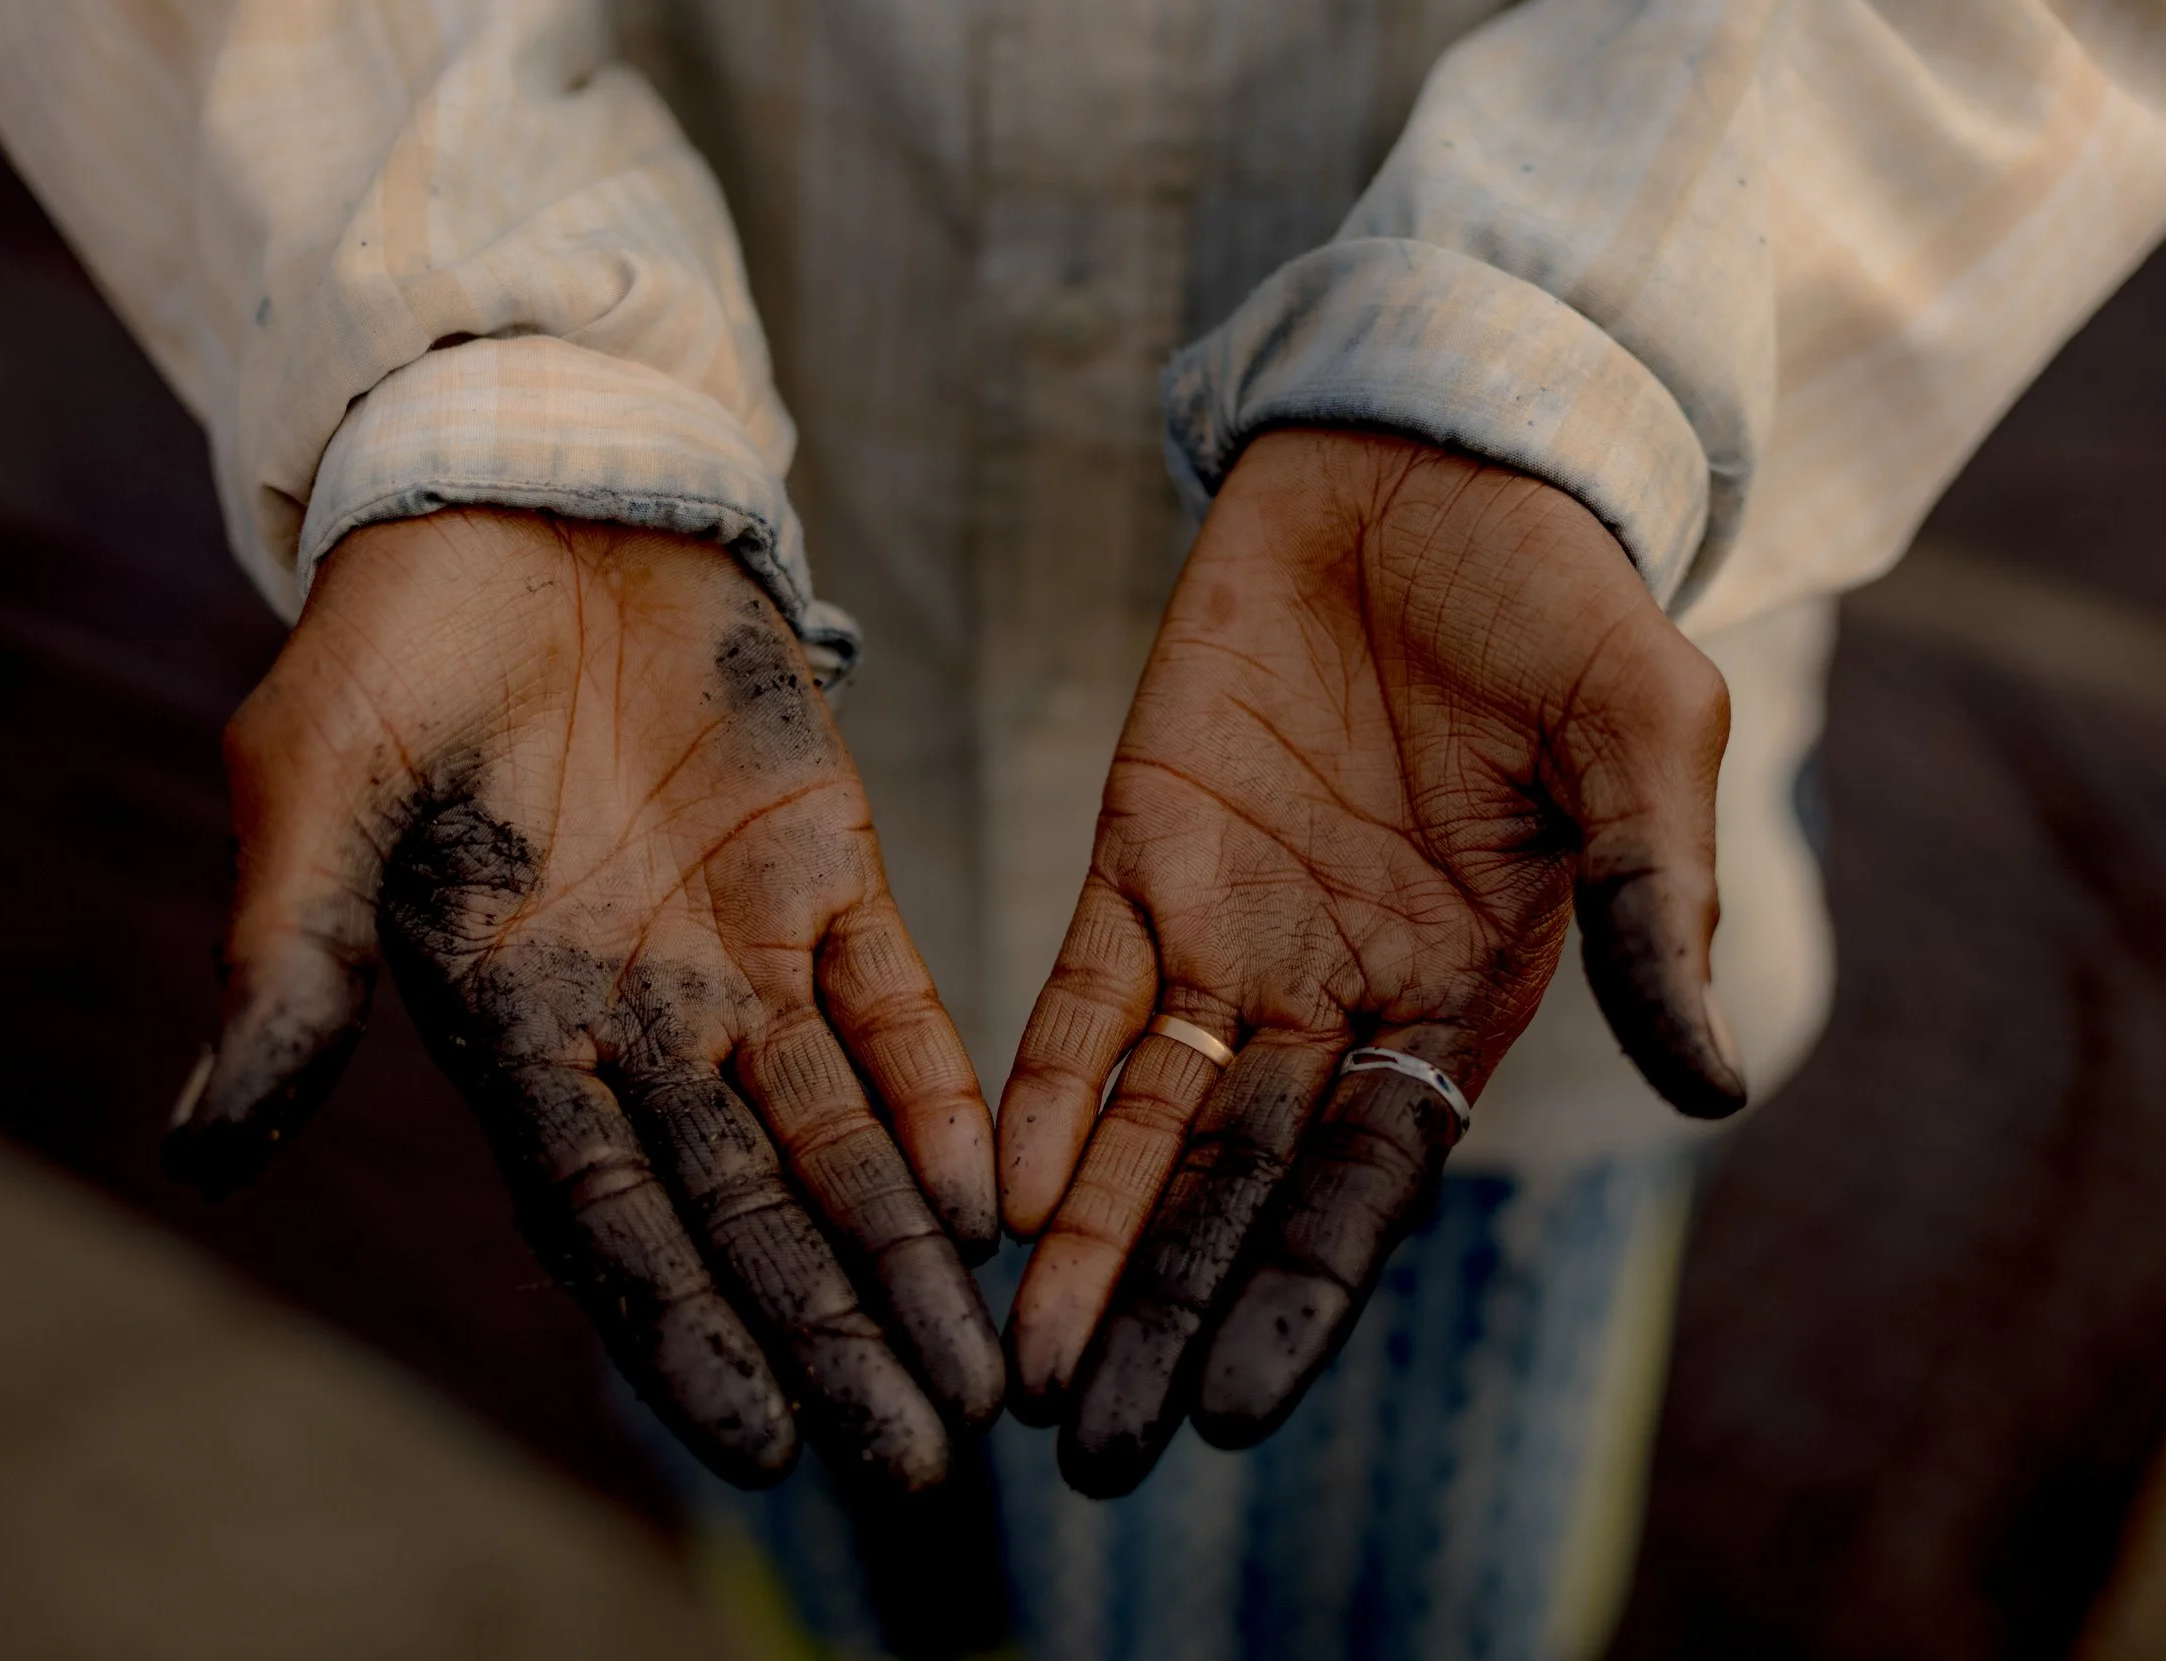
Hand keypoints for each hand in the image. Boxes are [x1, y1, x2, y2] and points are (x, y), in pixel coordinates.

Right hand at [167, 509, 1001, 1491]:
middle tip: (918, 1462)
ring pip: (837, 1135)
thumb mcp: (317, 784)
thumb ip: (287, 958)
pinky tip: (995, 1196)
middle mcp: (636, 1022)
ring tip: (980, 1376)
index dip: (682, 1326)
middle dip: (829, 1334)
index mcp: (510, 1026)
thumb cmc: (398, 639)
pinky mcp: (829, 874)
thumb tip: (205, 1150)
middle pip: (744, 1209)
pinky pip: (896, 1007)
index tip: (762, 1440)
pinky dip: (942, 1096)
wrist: (524, 490)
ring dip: (907, 1252)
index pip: (605, 1216)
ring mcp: (741, 954)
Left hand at [997, 429, 1744, 1495]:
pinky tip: (994, 1187)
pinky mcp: (1138, 856)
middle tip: (1092, 1447)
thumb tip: (1712, 1085)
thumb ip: (1654, 901)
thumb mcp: (1640, 733)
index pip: (1369, 1184)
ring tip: (1024, 1365)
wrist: (1420, 463)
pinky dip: (1034, 1087)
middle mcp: (1334, 993)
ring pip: (1142, 1119)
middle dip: (1164, 1311)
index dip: (1299, 1291)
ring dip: (1084, 1240)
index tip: (1234, 1408)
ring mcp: (1229, 931)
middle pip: (1235, 1186)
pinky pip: (1080, 995)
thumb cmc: (1555, 594)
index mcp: (1461, 995)